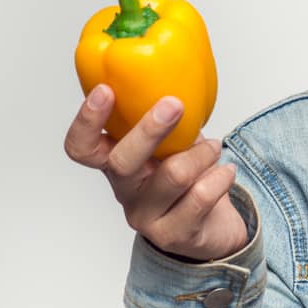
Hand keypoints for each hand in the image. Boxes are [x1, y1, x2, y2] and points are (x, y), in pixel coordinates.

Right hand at [65, 83, 247, 261]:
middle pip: (122, 162)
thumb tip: (176, 72)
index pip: (81, 148)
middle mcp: (125, 191)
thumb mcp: (173, 145)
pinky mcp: (174, 235)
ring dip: (201, 154)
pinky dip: (220, 177)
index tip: (105, 90)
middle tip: (174, 104)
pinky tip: (226, 171)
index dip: (87, 121)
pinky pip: (200, 197)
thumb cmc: (190, 179)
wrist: (213, 230)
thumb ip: (167, 120)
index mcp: (115, 164)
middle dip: (149, 129)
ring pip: (173, 176)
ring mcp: (146, 217)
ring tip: (214, 147)